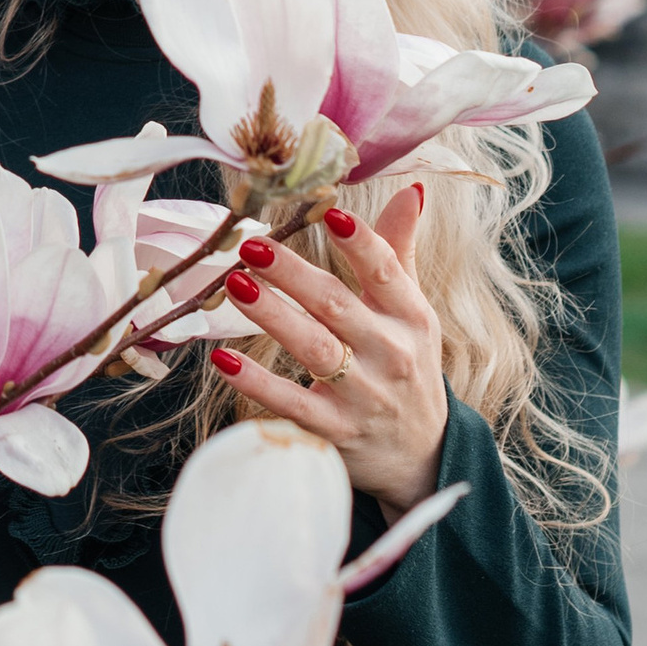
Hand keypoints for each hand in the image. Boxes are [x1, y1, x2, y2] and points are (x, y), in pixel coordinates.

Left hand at [209, 184, 447, 519]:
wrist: (423, 455)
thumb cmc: (407, 366)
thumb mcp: (413, 312)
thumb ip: (400, 252)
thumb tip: (412, 190)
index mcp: (411, 317)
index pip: (386, 272)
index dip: (360, 241)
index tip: (329, 211)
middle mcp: (390, 353)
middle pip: (337, 306)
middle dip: (293, 273)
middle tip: (252, 244)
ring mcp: (362, 394)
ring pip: (313, 349)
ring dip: (272, 316)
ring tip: (234, 284)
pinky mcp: (334, 429)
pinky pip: (292, 403)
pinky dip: (257, 384)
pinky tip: (224, 358)